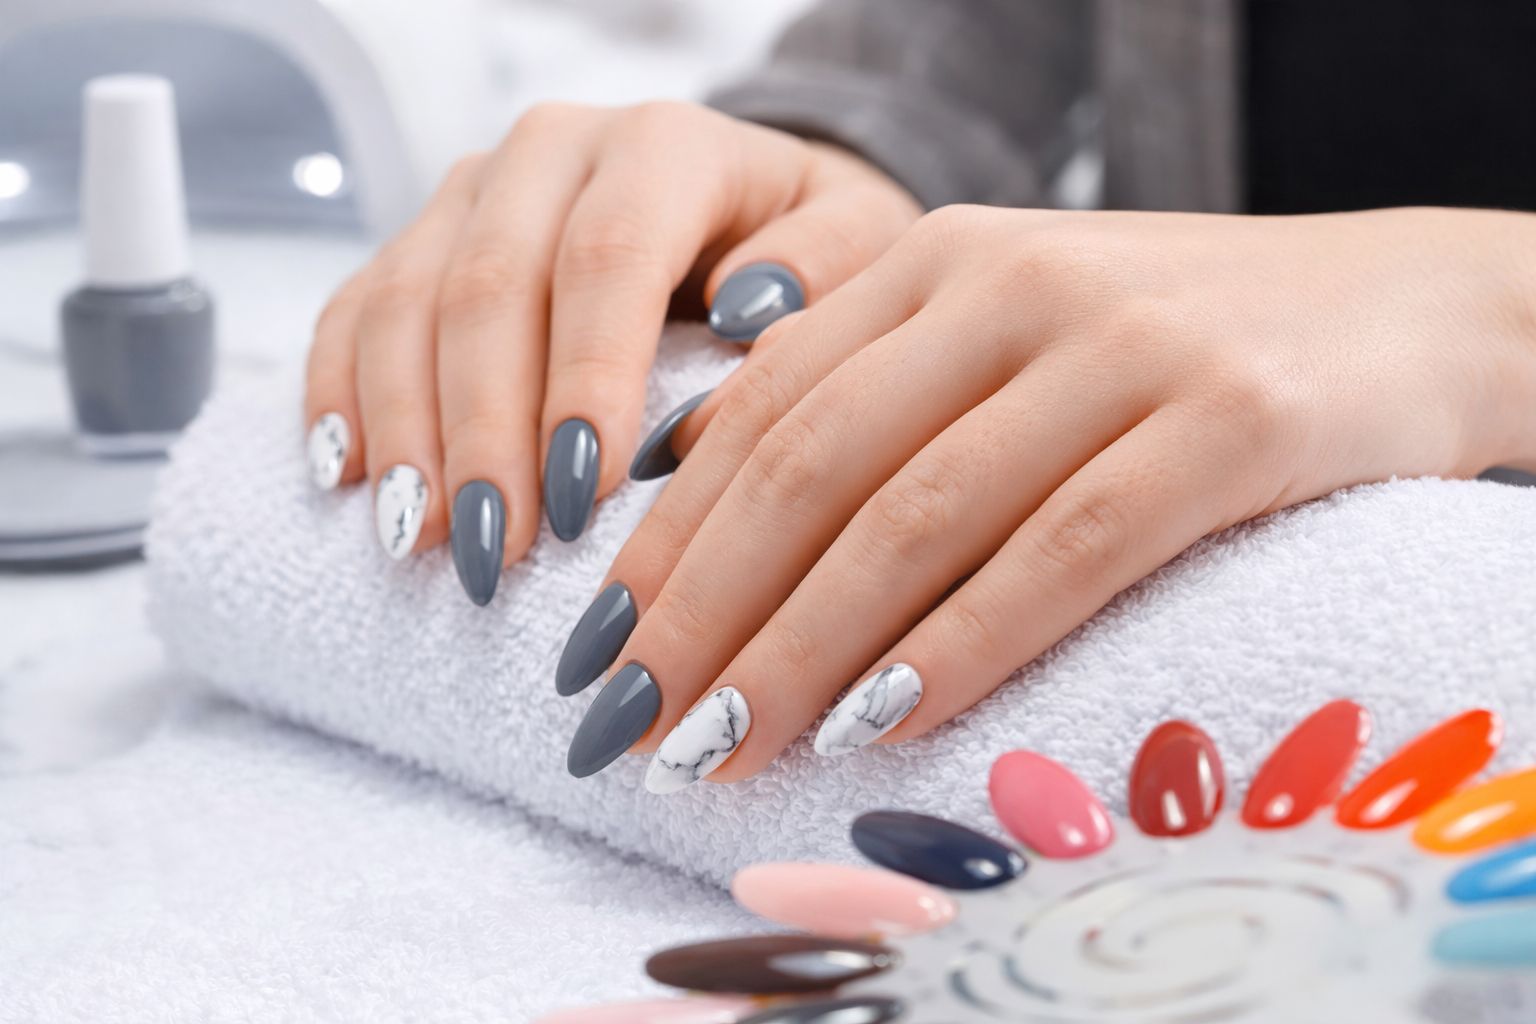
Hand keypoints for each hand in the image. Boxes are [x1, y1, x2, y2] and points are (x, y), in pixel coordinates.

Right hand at [301, 101, 920, 600]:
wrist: (750, 204)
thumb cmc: (811, 249)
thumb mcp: (860, 249)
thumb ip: (823, 270)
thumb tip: (743, 311)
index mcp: (665, 145)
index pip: (607, 258)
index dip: (583, 380)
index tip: (579, 499)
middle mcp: (555, 151)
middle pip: (489, 287)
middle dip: (483, 432)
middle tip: (490, 551)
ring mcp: (477, 192)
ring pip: (405, 301)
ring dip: (405, 429)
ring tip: (417, 540)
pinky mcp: (425, 236)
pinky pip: (356, 306)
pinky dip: (343, 392)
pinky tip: (344, 475)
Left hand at [558, 205, 1535, 788]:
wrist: (1408, 307)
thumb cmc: (1179, 342)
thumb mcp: (1007, 332)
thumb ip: (869, 388)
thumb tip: (695, 491)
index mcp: (937, 259)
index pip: (762, 411)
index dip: (667, 539)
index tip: (597, 652)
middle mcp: (1010, 285)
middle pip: (811, 466)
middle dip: (703, 609)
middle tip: (632, 725)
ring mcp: (1121, 347)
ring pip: (916, 513)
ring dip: (801, 648)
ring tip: (722, 746)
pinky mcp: (1228, 421)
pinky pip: (1062, 548)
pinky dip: (960, 644)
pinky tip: (884, 724)